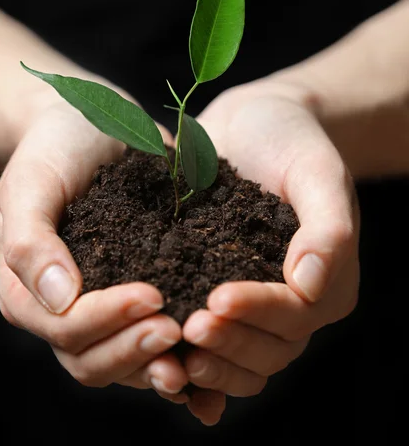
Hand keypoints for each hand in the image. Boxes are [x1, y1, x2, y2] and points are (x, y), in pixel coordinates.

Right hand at [0, 99, 189, 399]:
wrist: (85, 129)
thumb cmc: (52, 151)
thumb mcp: (31, 185)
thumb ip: (31, 241)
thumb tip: (59, 299)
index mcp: (29, 293)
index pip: (65, 328)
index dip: (107, 320)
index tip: (151, 294)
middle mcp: (65, 311)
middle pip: (93, 360)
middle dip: (135, 350)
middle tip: (178, 328)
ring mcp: (103, 306)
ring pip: (125, 361)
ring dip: (159, 362)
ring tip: (197, 343)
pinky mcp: (137, 293)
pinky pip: (152, 337)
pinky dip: (179, 355)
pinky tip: (211, 353)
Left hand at [181, 79, 359, 423]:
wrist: (251, 123)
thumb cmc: (291, 139)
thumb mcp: (317, 171)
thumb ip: (327, 227)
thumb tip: (309, 286)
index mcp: (325, 281)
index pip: (295, 315)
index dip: (258, 313)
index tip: (218, 299)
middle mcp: (291, 302)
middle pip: (267, 350)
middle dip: (229, 343)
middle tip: (187, 327)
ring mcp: (252, 301)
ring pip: (238, 358)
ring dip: (208, 359)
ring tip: (167, 341)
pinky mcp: (214, 289)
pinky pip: (209, 337)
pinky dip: (188, 358)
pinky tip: (156, 357)